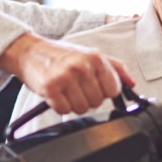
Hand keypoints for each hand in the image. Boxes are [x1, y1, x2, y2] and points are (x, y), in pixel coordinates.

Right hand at [0, 33, 133, 115]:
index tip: (94, 87)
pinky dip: (60, 106)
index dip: (104, 92)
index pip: (113, 89)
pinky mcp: (50, 87)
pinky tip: (56, 94)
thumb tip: (131, 83)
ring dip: (73, 104)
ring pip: (81, 108)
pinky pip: (64, 110)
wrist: (29, 51)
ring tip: (66, 91)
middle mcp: (81, 66)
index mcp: (95, 57)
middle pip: (97, 102)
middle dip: (87, 99)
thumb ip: (114, 68)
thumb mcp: (89, 54)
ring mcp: (65, 77)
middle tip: (76, 88)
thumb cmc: (60, 54)